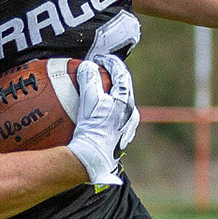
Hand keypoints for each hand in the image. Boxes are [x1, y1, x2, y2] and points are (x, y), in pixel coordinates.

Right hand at [67, 56, 138, 187]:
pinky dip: (103, 114)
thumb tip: (87, 65)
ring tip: (95, 94)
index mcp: (126, 101)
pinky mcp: (118, 141)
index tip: (98, 58)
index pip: (121, 74)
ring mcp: (125, 129)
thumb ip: (90, 79)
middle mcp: (130, 115)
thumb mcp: (89, 99)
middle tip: (98, 73)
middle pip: (122, 90)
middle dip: (111, 80)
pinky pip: (111, 121)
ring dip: (108, 97)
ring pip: (119, 106)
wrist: (92, 160)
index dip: (110, 62)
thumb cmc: (92, 128)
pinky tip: (90, 117)